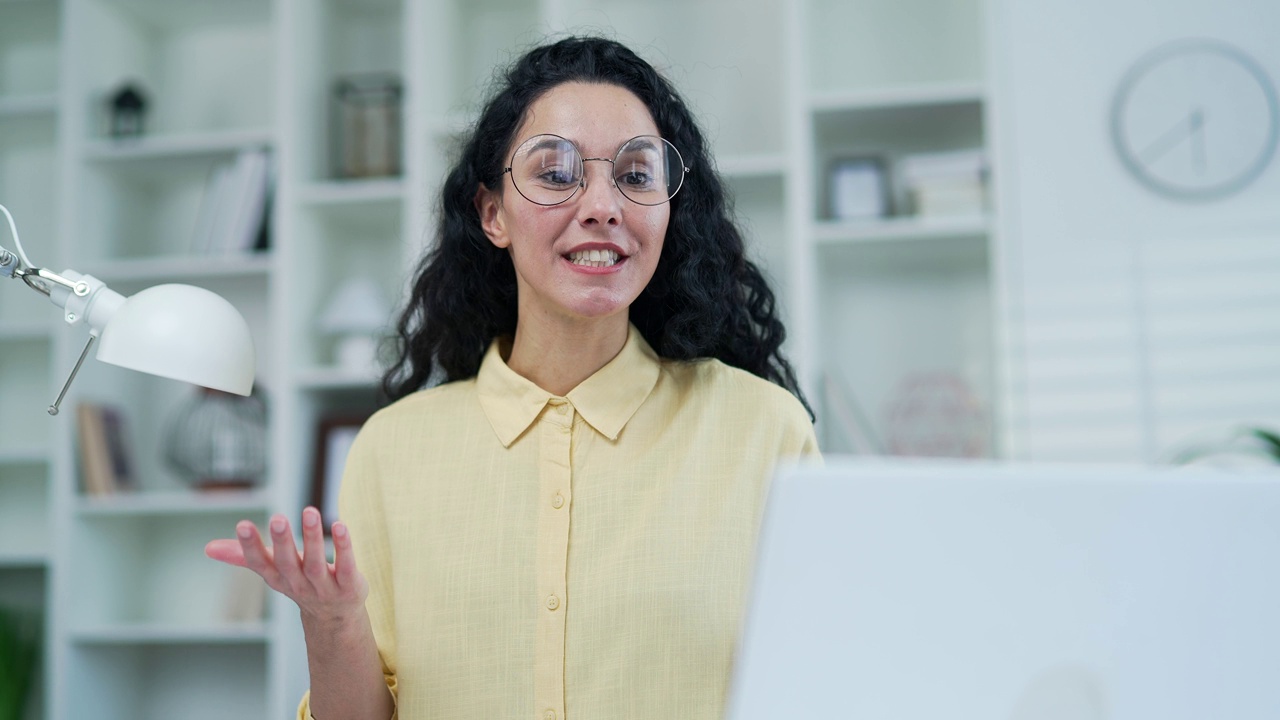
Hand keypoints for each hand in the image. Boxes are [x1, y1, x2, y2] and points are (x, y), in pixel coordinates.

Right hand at [205, 506, 367, 622]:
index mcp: (277, 578)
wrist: (335, 616)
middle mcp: (298, 584)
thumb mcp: (273, 571)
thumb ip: (244, 557)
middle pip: (287, 563)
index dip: (250, 546)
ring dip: (312, 538)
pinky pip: (346, 566)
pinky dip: (343, 547)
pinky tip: (340, 525)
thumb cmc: (300, 583)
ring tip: (309, 511)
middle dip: (282, 542)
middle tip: (277, 518)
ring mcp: (324, 588)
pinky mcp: (349, 587)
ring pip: (315, 564)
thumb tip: (208, 548)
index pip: (260, 563)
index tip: (242, 524)